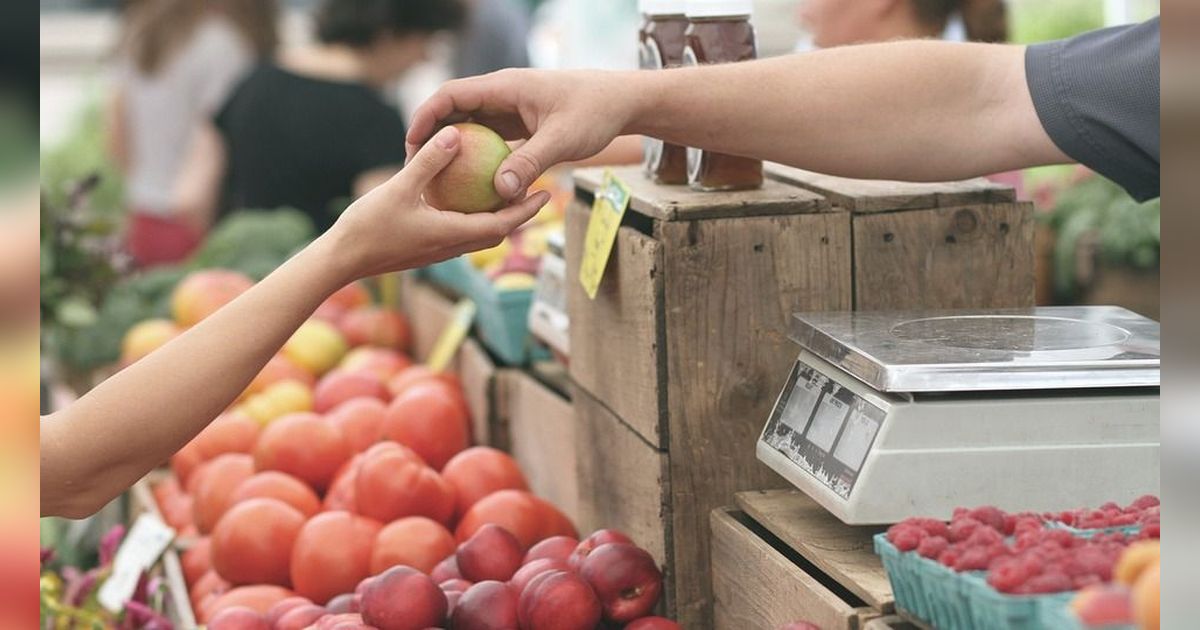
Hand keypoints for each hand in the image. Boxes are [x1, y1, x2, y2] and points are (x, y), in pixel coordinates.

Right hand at [326, 125, 549, 280]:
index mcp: (451, 235)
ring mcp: (437, 250)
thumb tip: (455, 134)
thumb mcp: (399, 188)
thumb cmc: (368, 227)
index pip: (501, 225)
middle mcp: (450, 246)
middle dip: (519, 214)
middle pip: (496, 231)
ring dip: (496, 217)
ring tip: (507, 192)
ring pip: (478, 234)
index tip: (546, 194)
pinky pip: (458, 232)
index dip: (526, 210)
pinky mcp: (424, 248)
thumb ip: (429, 161)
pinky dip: (471, 217)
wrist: (340, 261)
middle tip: (537, 190)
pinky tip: (464, 198)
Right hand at [406, 68, 634, 200]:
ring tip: (435, 178)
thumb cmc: (595, 112)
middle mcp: (502, 94)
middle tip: (415, 167)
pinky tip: (470, 184)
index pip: (451, 95)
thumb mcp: (562, 140)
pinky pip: (489, 139)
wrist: (621, 102)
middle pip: (454, 110)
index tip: (411, 144)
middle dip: (431, 135)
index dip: (426, 116)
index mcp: (505, 87)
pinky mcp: (519, 123)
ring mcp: (510, 108)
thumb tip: (500, 192)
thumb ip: (530, 163)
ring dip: (452, 148)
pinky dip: (476, 157)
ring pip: (470, 125)